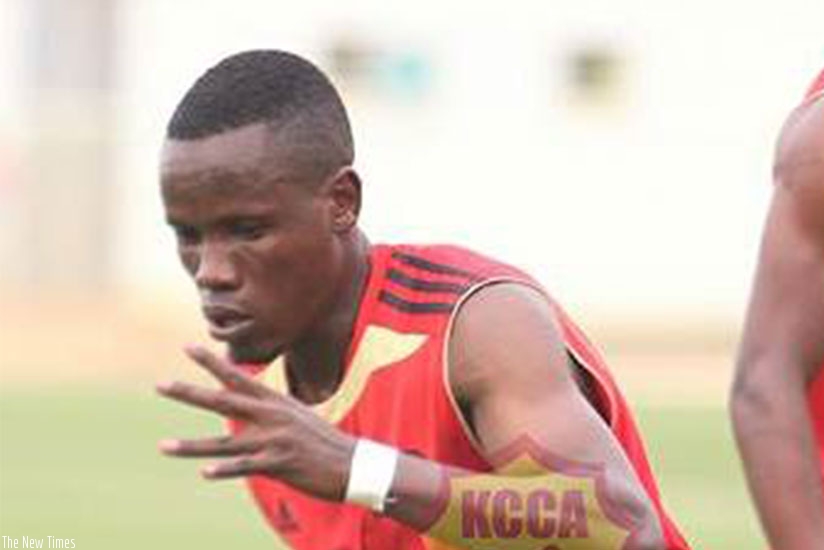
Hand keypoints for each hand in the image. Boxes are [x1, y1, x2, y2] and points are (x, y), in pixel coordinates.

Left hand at [156, 344, 356, 501]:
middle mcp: (270, 416)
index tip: (188, 347)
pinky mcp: (278, 464)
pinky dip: (224, 470)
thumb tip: (248, 405)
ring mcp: (273, 440)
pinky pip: (245, 467)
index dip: (212, 363)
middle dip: (189, 393)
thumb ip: (269, 410)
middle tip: (160, 385)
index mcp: (274, 401)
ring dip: (191, 446)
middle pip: (222, 401)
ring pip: (223, 442)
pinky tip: (205, 472)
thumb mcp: (297, 416)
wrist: (352, 463)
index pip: (237, 377)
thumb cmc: (322, 441)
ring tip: (163, 445)